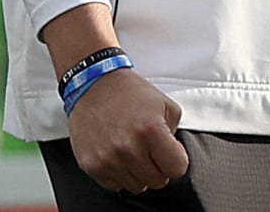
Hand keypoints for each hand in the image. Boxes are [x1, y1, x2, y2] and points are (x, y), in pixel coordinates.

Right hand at [67, 67, 188, 194]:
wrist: (91, 83)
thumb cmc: (127, 92)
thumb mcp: (163, 103)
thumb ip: (175, 131)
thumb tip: (174, 154)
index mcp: (150, 130)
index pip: (177, 169)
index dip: (176, 160)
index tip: (169, 152)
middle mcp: (128, 147)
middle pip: (158, 181)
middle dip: (157, 166)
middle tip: (147, 148)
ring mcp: (108, 158)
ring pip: (137, 186)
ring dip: (137, 171)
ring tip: (129, 148)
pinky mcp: (91, 165)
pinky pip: (114, 184)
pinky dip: (117, 172)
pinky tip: (115, 152)